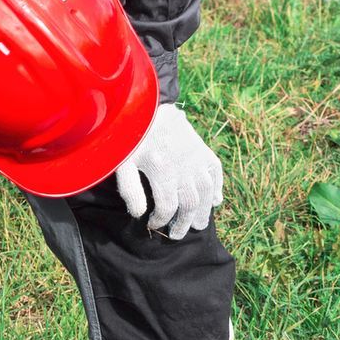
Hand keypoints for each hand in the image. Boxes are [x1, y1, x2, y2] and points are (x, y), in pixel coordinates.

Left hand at [113, 103, 222, 239]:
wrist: (146, 104)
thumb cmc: (129, 136)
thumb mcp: (121, 162)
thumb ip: (129, 189)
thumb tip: (139, 213)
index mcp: (160, 169)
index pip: (167, 206)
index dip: (160, 220)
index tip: (153, 224)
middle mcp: (182, 165)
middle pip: (189, 204)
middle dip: (183, 224)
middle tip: (175, 235)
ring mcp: (195, 157)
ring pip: (206, 192)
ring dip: (203, 212)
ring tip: (198, 225)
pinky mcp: (202, 149)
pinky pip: (215, 172)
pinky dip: (218, 188)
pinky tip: (215, 202)